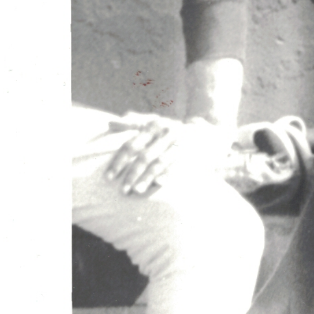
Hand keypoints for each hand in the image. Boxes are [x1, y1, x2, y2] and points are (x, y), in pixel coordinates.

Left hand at [104, 113, 230, 195]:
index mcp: (154, 125)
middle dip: (132, 174)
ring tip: (137, 191)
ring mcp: (179, 143)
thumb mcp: (153, 122)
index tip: (108, 177)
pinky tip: (159, 184)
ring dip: (147, 178)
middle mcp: (166, 133)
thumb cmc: (171, 130)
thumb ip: (133, 123)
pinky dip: (167, 174)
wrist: (204, 133)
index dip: (118, 161)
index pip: (131, 145)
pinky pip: (176, 165)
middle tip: (122, 190)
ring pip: (159, 162)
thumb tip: (110, 124)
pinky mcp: (189, 153)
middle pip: (144, 156)